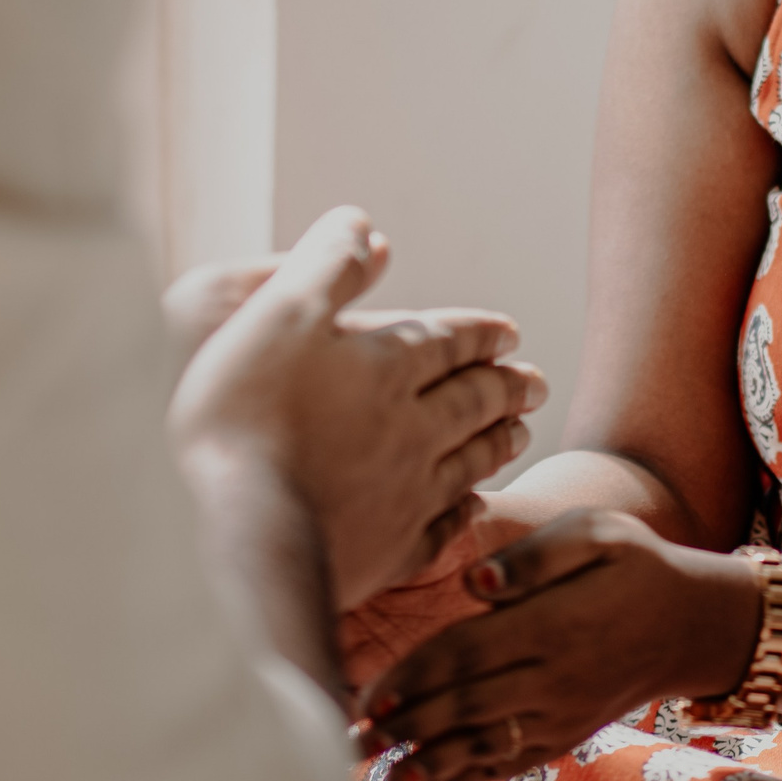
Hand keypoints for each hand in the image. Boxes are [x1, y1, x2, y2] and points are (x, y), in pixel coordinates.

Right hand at [168, 207, 546, 607]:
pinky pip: (440, 531)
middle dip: (504, 387)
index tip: (510, 334)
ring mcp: (405, 496)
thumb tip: (364, 226)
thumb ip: (326, 264)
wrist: (245, 530)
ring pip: (468, 462)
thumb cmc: (247, 412)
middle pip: (472, 402)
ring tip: (521, 434)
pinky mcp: (387, 554)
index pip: (448, 342)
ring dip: (496, 443)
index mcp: (388, 365)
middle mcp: (412, 428)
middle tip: (536, 383)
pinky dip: (462, 516)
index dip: (479, 334)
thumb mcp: (279, 312)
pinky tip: (473, 510)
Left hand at [355, 509, 762, 780]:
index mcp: (553, 626)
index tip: (367, 694)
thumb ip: (534, 556)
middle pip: (465, 706)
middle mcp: (555, 679)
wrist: (692, 624)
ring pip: (483, 744)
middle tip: (351, 739)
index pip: (466, 653)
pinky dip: (466, 778)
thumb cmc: (635, 565)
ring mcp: (561, 715)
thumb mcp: (598, 534)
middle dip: (404, 726)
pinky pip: (510, 762)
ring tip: (380, 778)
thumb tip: (477, 585)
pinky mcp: (566, 735)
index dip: (413, 677)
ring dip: (427, 763)